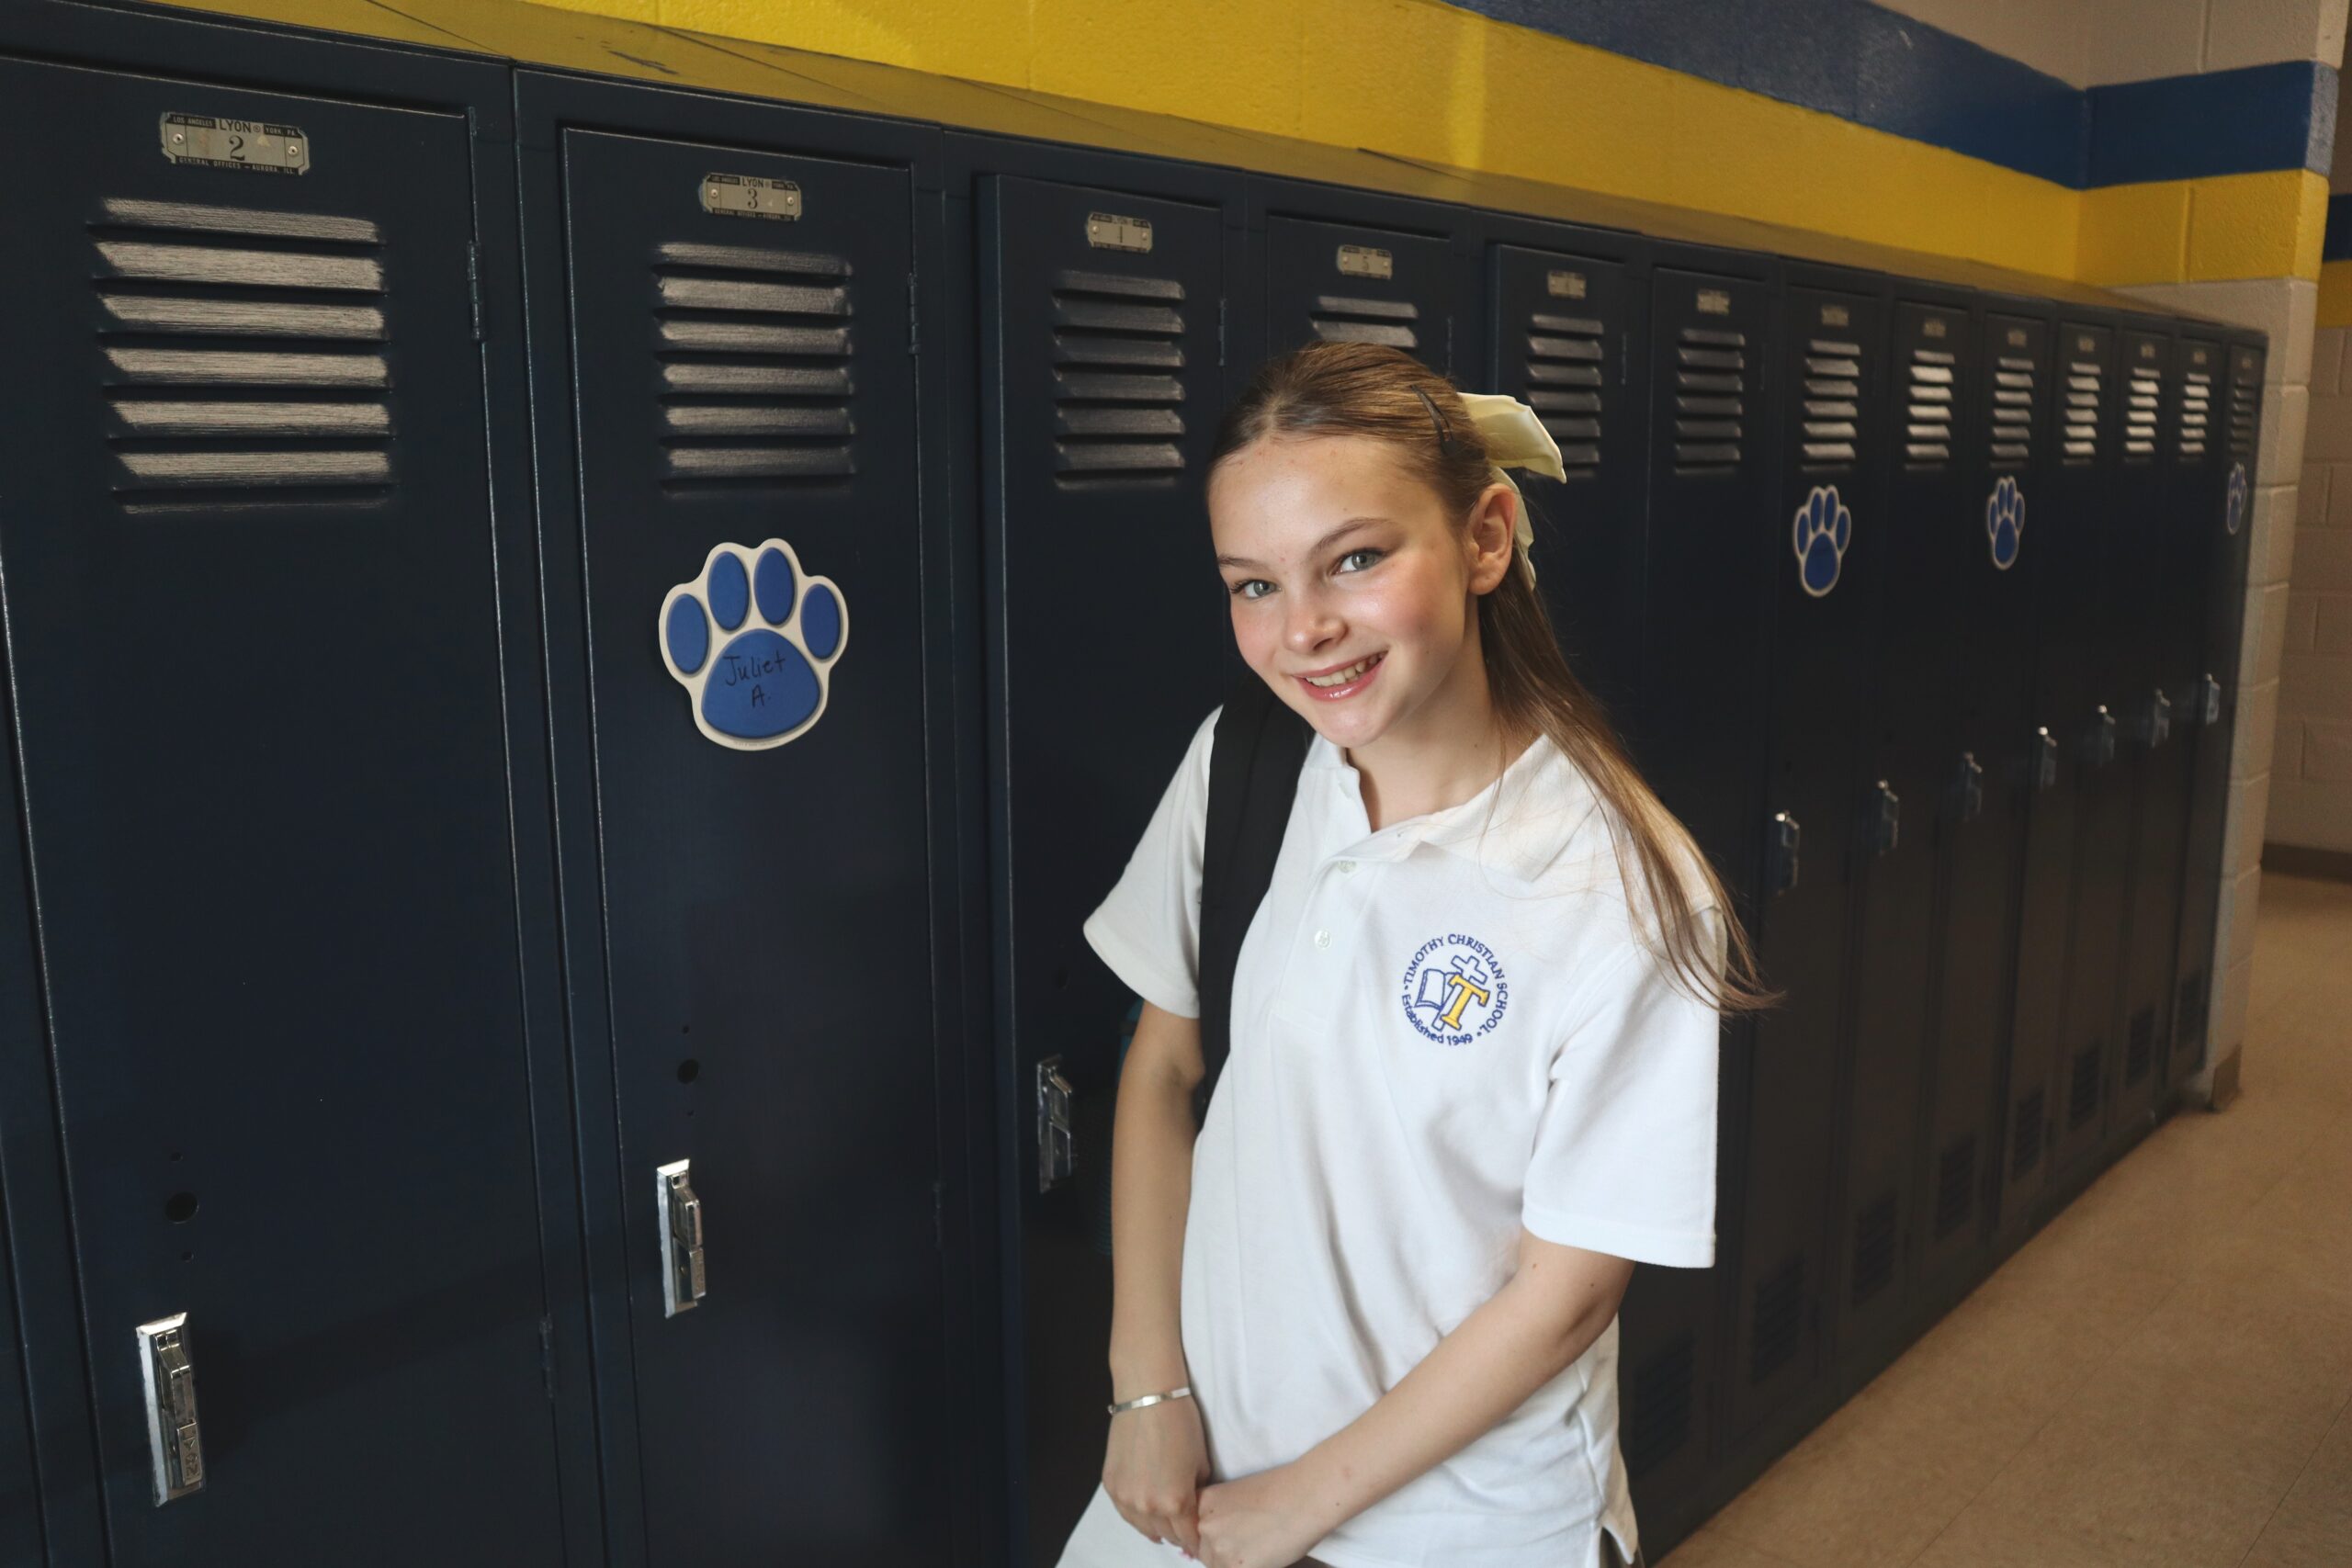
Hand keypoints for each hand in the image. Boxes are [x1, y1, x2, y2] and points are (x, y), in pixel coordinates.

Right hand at [1104, 1396, 1209, 1555]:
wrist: (1148, 1396)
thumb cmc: (1181, 1423)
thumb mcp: (1201, 1463)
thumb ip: (1198, 1493)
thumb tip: (1196, 1508)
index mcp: (1175, 1502)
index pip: (1188, 1537)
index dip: (1195, 1541)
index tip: (1199, 1542)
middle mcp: (1148, 1506)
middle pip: (1165, 1535)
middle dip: (1177, 1535)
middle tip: (1184, 1531)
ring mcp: (1125, 1497)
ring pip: (1142, 1528)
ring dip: (1155, 1527)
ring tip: (1164, 1525)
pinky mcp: (1110, 1485)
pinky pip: (1124, 1512)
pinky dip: (1136, 1514)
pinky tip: (1144, 1510)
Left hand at [1196, 1464, 1326, 1567]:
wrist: (1304, 1497)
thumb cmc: (1282, 1491)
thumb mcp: (1237, 1495)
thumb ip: (1221, 1516)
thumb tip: (1219, 1540)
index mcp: (1203, 1502)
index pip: (1196, 1531)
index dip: (1214, 1537)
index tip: (1230, 1536)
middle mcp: (1204, 1524)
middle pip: (1204, 1551)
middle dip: (1222, 1552)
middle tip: (1249, 1542)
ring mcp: (1217, 1547)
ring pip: (1217, 1566)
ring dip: (1233, 1563)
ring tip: (1259, 1547)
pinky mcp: (1235, 1567)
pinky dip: (1250, 1567)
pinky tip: (1264, 1554)